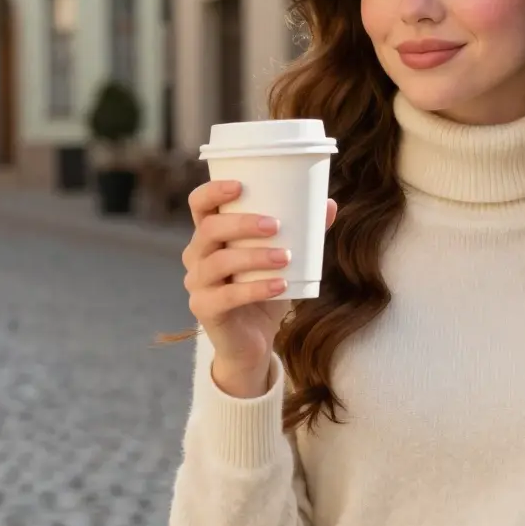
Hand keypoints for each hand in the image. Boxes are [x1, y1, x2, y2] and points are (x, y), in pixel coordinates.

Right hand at [182, 180, 337, 397]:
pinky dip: (256, 289)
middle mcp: (196, 256)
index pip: (199, 205)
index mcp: (209, 235)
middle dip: (241, 223)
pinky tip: (280, 285)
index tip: (239, 185)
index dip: (213, 191)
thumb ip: (303, 232)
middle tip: (276, 225)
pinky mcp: (204, 309)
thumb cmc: (263, 289)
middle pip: (208, 229)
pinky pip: (227, 296)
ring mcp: (197, 283)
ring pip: (218, 262)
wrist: (253, 340)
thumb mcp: (282, 259)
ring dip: (253, 256)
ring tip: (285, 257)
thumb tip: (328, 204)